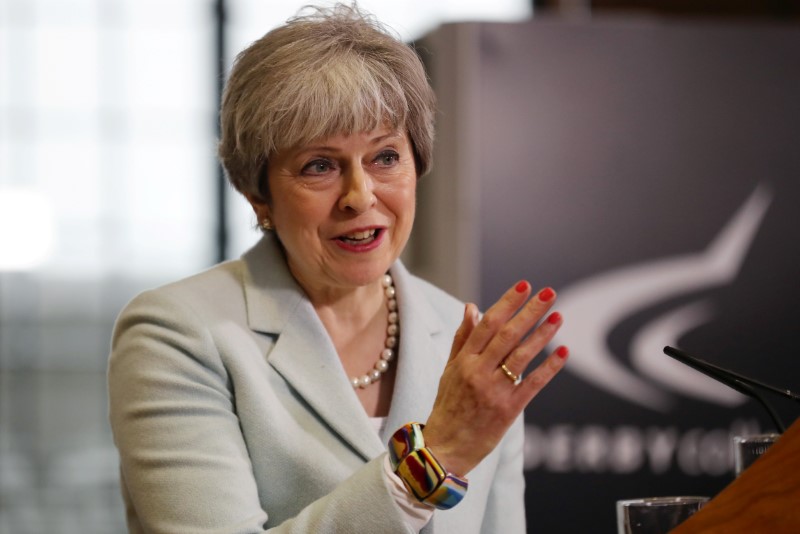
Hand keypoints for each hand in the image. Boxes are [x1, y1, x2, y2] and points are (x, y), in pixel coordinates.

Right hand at [423, 281, 567, 475]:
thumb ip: (463, 338)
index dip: (507, 303)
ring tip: (558, 316)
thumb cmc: (448, 407)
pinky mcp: (508, 410)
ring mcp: (493, 391)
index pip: (487, 323)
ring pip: (521, 356)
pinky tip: (563, 352)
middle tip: (549, 293)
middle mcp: (477, 372)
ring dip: (542, 334)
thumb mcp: (449, 370)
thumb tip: (472, 306)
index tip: (524, 286)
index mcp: (463, 360)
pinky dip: (549, 367)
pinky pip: (533, 384)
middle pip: (507, 335)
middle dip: (529, 311)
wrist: (444, 449)